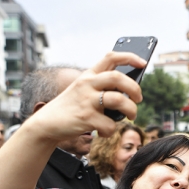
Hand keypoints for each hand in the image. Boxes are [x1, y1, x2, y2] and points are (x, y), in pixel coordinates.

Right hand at [29, 51, 146, 139]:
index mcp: (88, 75)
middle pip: (118, 78)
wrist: (45, 124)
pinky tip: (105, 132)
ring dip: (131, 110)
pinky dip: (111, 131)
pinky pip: (110, 125)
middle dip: (135, 88)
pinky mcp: (86, 118)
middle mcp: (87, 84)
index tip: (143, 63)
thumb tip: (129, 94)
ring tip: (131, 116)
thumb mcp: (82, 91)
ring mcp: (86, 101)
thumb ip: (101, 89)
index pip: (110, 57)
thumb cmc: (70, 108)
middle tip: (139, 99)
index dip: (129, 57)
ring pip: (119, 101)